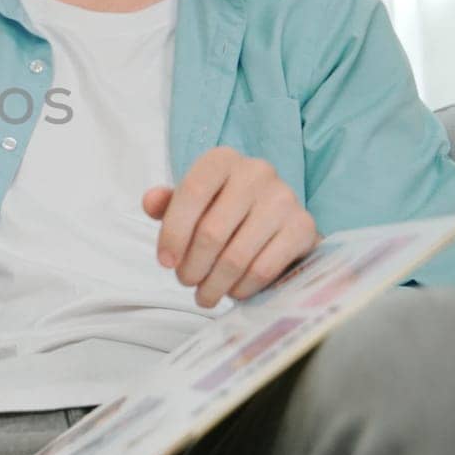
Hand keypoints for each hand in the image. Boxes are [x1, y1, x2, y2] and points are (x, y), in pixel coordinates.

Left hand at [142, 146, 317, 307]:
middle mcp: (256, 171)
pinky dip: (243, 287)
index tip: (165, 263)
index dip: (173, 233)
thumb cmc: (223, 211)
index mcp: (222, 160)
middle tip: (185, 282)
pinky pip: (263, 268)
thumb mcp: (192, 203)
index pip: (191, 193)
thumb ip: (168, 204)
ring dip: (214, 283)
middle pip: (211, 231)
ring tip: (204, 294)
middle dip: (192, 266)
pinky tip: (233, 291)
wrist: (276, 222)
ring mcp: (284, 198)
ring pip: (236, 255)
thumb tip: (151, 201)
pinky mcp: (303, 227)